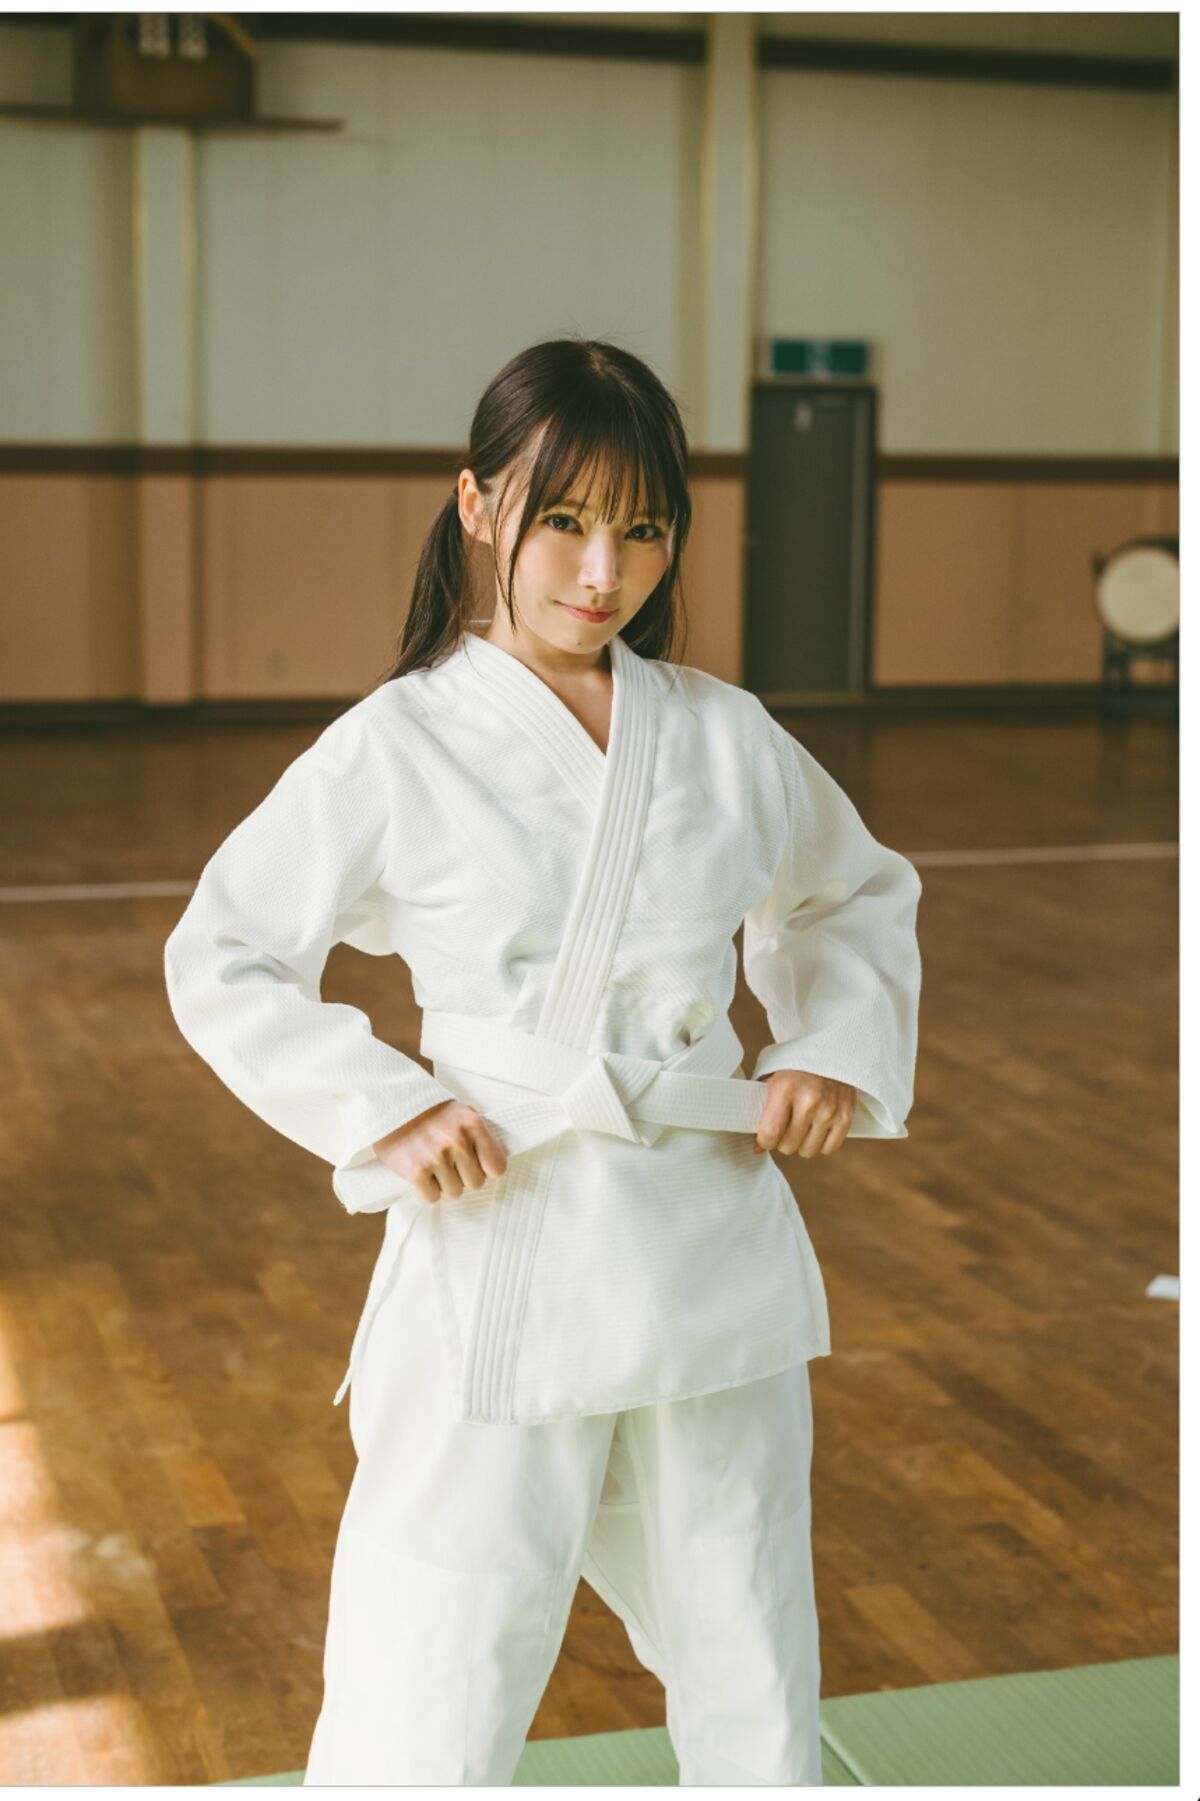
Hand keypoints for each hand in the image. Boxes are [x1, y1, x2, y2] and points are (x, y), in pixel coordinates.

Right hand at [372, 1099, 507, 1202]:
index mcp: (473, 1125)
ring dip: (443, 1184)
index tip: (475, 1165)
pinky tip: (420, 1174)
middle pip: (475, 1183)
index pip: (497, 1167)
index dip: (486, 1169)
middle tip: (447, 1164)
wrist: (388, 1104)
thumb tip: (492, 1163)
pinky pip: (432, 1197)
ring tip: (431, 1165)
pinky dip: (426, 1191)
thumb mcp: (460, 1112)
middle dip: (462, 1177)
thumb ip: (477, 1135)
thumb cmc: (427, 1111)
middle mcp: (457, 1142)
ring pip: (454, 1192)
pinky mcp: (416, 1171)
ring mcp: (437, 1157)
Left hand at [754, 1070, 855, 1158]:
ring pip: (807, 1151)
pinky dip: (821, 1142)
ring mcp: (829, 1110)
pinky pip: (828, 1148)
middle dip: (783, 1140)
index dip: (765, 1141)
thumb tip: (758, 1147)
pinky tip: (817, 1127)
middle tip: (786, 1126)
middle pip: (788, 1145)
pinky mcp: (845, 1117)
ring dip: (802, 1143)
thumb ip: (762, 1112)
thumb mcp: (773, 1081)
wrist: (831, 1053)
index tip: (766, 1138)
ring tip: (802, 1125)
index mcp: (785, 1088)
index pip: (770, 1132)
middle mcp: (809, 1100)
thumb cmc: (797, 1068)